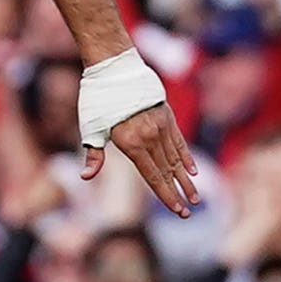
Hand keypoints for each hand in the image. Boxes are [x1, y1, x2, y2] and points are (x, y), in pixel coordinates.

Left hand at [83, 103, 202, 216]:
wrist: (114, 68)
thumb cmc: (98, 100)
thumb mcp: (91, 128)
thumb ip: (94, 155)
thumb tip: (85, 178)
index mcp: (131, 143)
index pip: (153, 176)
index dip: (166, 195)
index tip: (177, 210)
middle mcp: (150, 137)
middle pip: (167, 171)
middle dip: (178, 193)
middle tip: (187, 213)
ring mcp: (161, 126)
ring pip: (176, 158)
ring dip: (186, 180)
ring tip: (195, 197)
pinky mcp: (167, 116)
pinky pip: (179, 141)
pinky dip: (186, 157)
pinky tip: (193, 171)